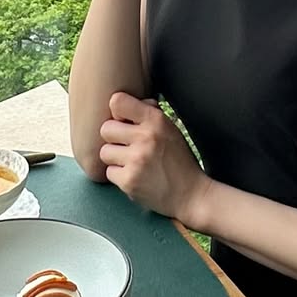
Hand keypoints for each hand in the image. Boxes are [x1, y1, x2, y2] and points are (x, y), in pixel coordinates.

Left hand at [99, 92, 212, 228]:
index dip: (118, 112)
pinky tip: (135, 176)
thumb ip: (148, 113)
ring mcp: (136, 160)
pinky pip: (109, 172)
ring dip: (115, 158)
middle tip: (128, 146)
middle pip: (106, 129)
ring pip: (105, 152)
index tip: (125, 122)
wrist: (191, 194)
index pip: (117, 102)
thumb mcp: (170, 128)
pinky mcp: (129, 181)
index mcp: (156, 120)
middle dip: (115, 138)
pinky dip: (119, 176)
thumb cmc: (179, 160)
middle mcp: (145, 137)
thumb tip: (126, 104)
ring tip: (132, 163)